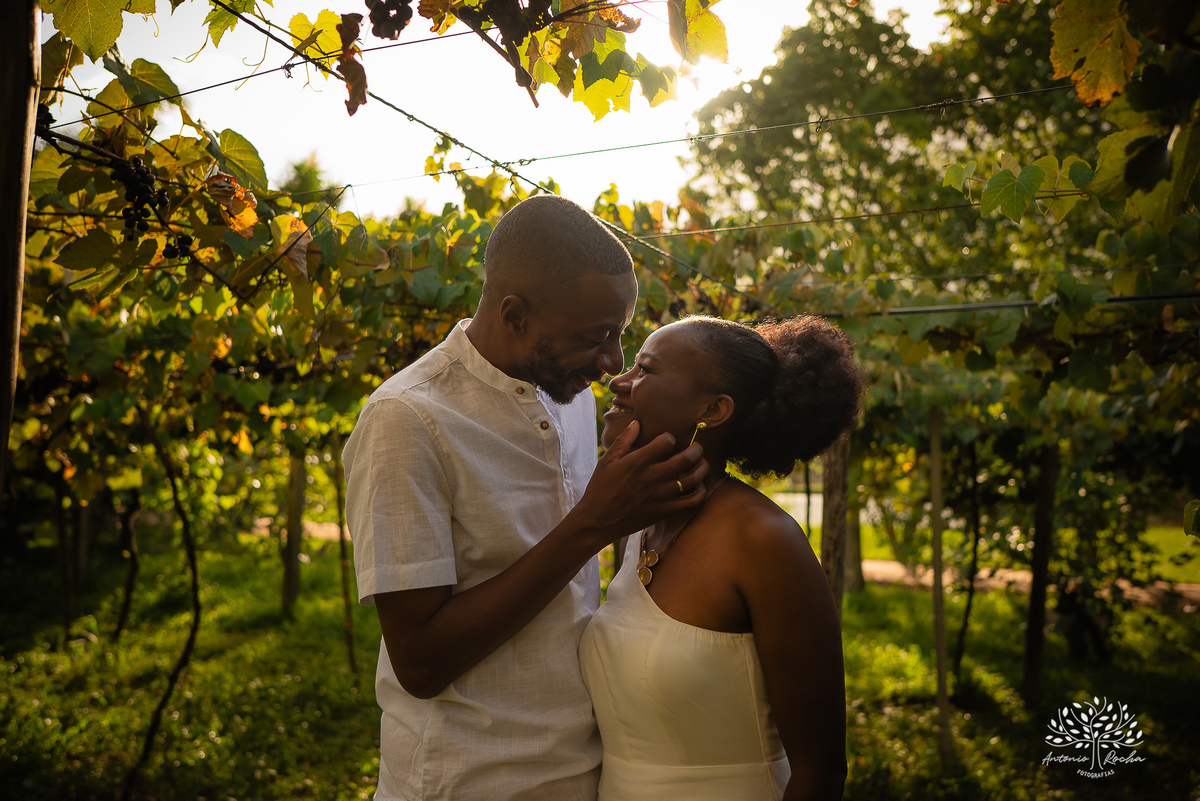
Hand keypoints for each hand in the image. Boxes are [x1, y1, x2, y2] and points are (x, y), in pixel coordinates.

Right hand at [569, 421, 708, 546]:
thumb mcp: (607, 461)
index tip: (668, 440)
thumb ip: (624, 440)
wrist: (597, 521)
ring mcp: (660, 496)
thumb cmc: (600, 489)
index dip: (670, 437)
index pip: (666, 441)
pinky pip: (691, 502)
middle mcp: (652, 477)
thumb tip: (637, 423)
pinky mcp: (664, 512)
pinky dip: (701, 493)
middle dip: (696, 450)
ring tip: (701, 464)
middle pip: (686, 458)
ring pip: (693, 479)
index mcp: (637, 462)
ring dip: (702, 468)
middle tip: (697, 448)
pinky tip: (698, 486)